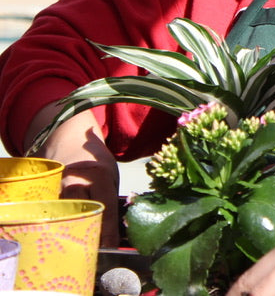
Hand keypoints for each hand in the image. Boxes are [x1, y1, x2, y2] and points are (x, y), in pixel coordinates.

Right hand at [27, 108, 120, 246]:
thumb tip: (114, 229)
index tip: (109, 249)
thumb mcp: (109, 175)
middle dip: (87, 234)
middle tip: (92, 250)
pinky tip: (60, 229)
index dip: (107, 232)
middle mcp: (75, 181)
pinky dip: (55, 221)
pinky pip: (49, 211)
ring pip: (61, 214)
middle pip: (80, 214)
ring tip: (75, 243)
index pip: (105, 208)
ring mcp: (56, 187)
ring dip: (69, 229)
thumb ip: (110, 198)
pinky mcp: (43, 192)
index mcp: (98, 176)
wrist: (67, 140)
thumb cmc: (94, 162)